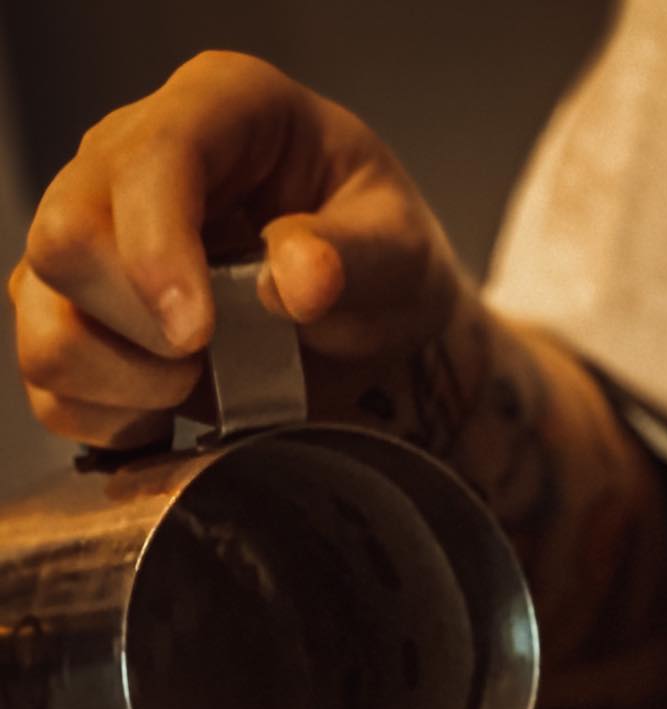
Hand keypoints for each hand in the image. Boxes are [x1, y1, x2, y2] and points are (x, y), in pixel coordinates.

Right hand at [9, 49, 464, 446]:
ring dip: (123, 381)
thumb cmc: (384, 263)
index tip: (198, 332)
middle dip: (138, 324)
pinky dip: (113, 420)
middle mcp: (132, 162)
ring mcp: (97, 242)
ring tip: (203, 381)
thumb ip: (355, 257)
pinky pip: (53, 388)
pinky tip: (176, 411)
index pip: (147, 159)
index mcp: (222, 109)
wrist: (381, 327)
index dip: (156, 250)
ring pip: (42, 319)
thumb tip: (295, 280)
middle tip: (215, 354)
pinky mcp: (84, 320)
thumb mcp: (402, 250)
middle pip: (64, 238)